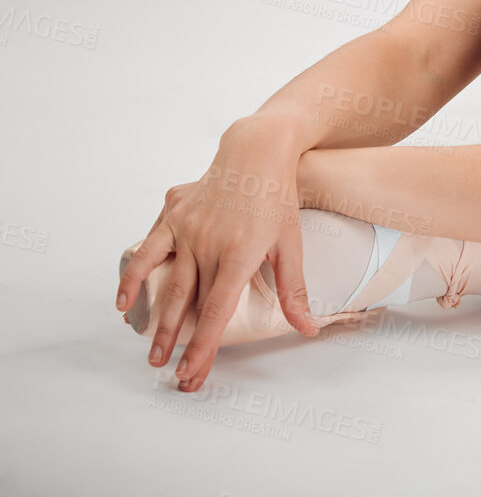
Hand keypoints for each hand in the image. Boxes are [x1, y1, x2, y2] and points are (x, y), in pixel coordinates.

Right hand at [116, 122, 319, 391]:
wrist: (256, 151)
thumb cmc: (277, 199)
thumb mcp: (291, 244)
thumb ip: (294, 291)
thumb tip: (308, 329)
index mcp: (239, 254)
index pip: (216, 311)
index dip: (203, 346)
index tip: (192, 374)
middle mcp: (207, 243)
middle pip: (188, 306)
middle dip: (179, 345)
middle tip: (173, 376)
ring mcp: (186, 228)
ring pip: (167, 284)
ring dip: (156, 322)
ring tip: (153, 354)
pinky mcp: (172, 214)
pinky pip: (148, 251)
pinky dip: (133, 277)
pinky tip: (124, 302)